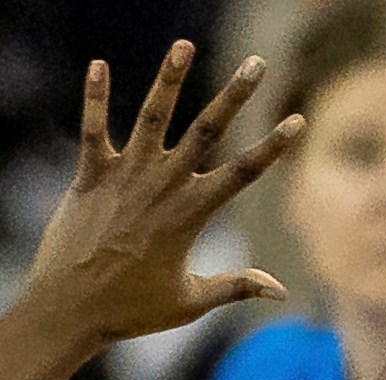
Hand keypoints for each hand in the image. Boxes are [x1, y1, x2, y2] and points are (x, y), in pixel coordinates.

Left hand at [20, 42, 304, 349]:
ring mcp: (124, 177)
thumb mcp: (191, 302)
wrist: (70, 309)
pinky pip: (92, 128)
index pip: (244, 172)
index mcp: (192, 214)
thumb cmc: (133, 310)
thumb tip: (281, 291)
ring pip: (152, 117)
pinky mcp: (89, 175)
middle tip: (257, 63)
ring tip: (184, 45)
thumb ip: (236, 287)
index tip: (298, 120)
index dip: (274, 145)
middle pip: (206, 131)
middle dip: (235, 95)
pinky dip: (94, 97)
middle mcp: (162, 187)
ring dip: (169, 79)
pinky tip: (98, 65)